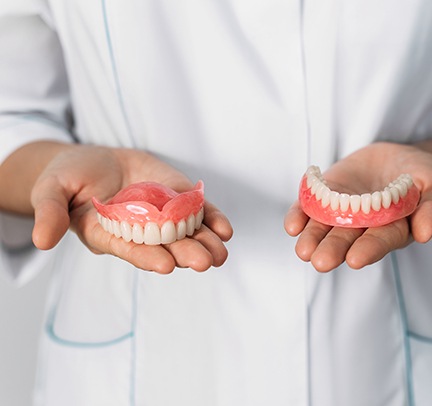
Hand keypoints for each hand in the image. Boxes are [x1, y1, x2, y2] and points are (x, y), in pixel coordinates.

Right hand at [31, 145, 232, 272]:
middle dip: (184, 253)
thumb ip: (50, 212)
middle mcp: (138, 231)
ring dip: (204, 243)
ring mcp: (160, 216)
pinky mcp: (175, 199)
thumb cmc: (70, 176)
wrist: (96, 160)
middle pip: (163, 246)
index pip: (128, 249)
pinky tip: (224, 230)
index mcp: (107, 234)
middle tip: (204, 262)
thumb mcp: (51, 189)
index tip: (165, 264)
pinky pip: (196, 212)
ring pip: (185, 233)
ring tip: (220, 252)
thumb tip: (41, 241)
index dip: (146, 256)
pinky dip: (211, 219)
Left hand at [284, 142, 431, 271]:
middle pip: (348, 239)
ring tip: (304, 251)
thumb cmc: (424, 177)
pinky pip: (310, 207)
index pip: (380, 241)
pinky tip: (292, 225)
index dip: (369, 249)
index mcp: (394, 229)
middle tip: (321, 262)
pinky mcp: (326, 195)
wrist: (398, 158)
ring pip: (324, 228)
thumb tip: (426, 233)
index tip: (355, 259)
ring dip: (312, 238)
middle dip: (334, 250)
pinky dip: (300, 215)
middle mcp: (364, 226)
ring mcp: (342, 211)